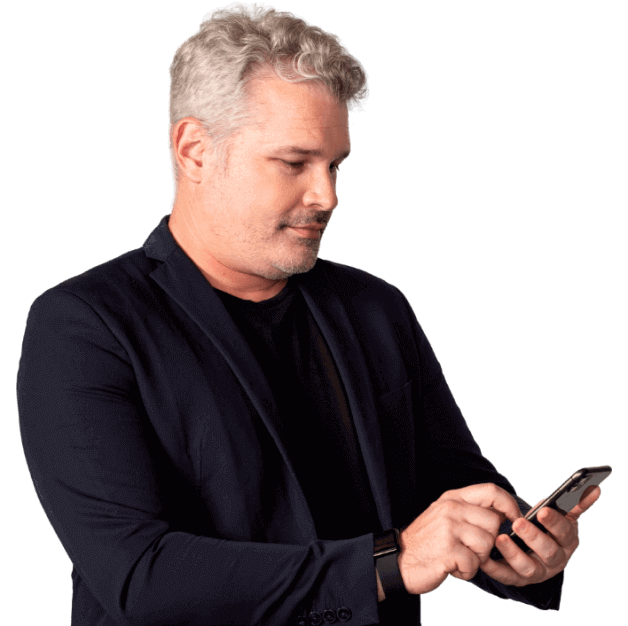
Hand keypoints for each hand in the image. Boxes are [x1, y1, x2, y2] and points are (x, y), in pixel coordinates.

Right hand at [397, 483, 521, 594]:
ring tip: (460, 558)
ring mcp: (448, 528)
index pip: (492, 491)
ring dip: (477, 559)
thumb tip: (504, 514)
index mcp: (453, 497)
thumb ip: (470, 510)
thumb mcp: (445, 514)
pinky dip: (467, 572)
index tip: (514, 520)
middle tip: (471, 550)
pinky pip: (474, 563)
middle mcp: (451, 508)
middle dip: (488, 542)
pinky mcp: (447, 550)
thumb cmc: (428, 541)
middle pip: (493, 523)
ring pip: (487, 544)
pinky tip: (454, 568)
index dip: (509, 505)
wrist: (400, 561)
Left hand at [479, 484, 601, 586]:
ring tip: (500, 538)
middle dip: (533, 537)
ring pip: (528, 568)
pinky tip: (484, 558)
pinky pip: (506, 576)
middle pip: (548, 552)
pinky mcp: (518, 579)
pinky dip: (495, 569)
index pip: (565, 533)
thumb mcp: (562, 514)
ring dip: (514, 554)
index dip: (555, 523)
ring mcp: (538, 572)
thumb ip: (575, 502)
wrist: (535, 548)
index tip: (543, 511)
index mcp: (567, 542)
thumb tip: (594, 488)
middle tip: (518, 523)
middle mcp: (555, 561)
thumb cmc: (547, 526)